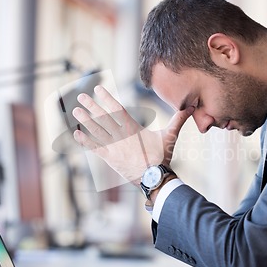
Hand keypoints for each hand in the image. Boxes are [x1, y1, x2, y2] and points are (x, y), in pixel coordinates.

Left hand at [72, 85, 192, 185]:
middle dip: (91, 105)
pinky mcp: (110, 158)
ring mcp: (113, 147)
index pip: (116, 108)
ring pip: (96, 130)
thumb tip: (190, 107)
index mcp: (132, 128)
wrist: (154, 177)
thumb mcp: (170, 136)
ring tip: (76, 110)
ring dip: (85, 119)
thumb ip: (178, 120)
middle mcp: (120, 135)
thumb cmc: (162, 157)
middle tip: (81, 95)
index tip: (97, 89)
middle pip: (102, 117)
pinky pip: (94, 147)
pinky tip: (76, 133)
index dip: (106, 97)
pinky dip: (85, 140)